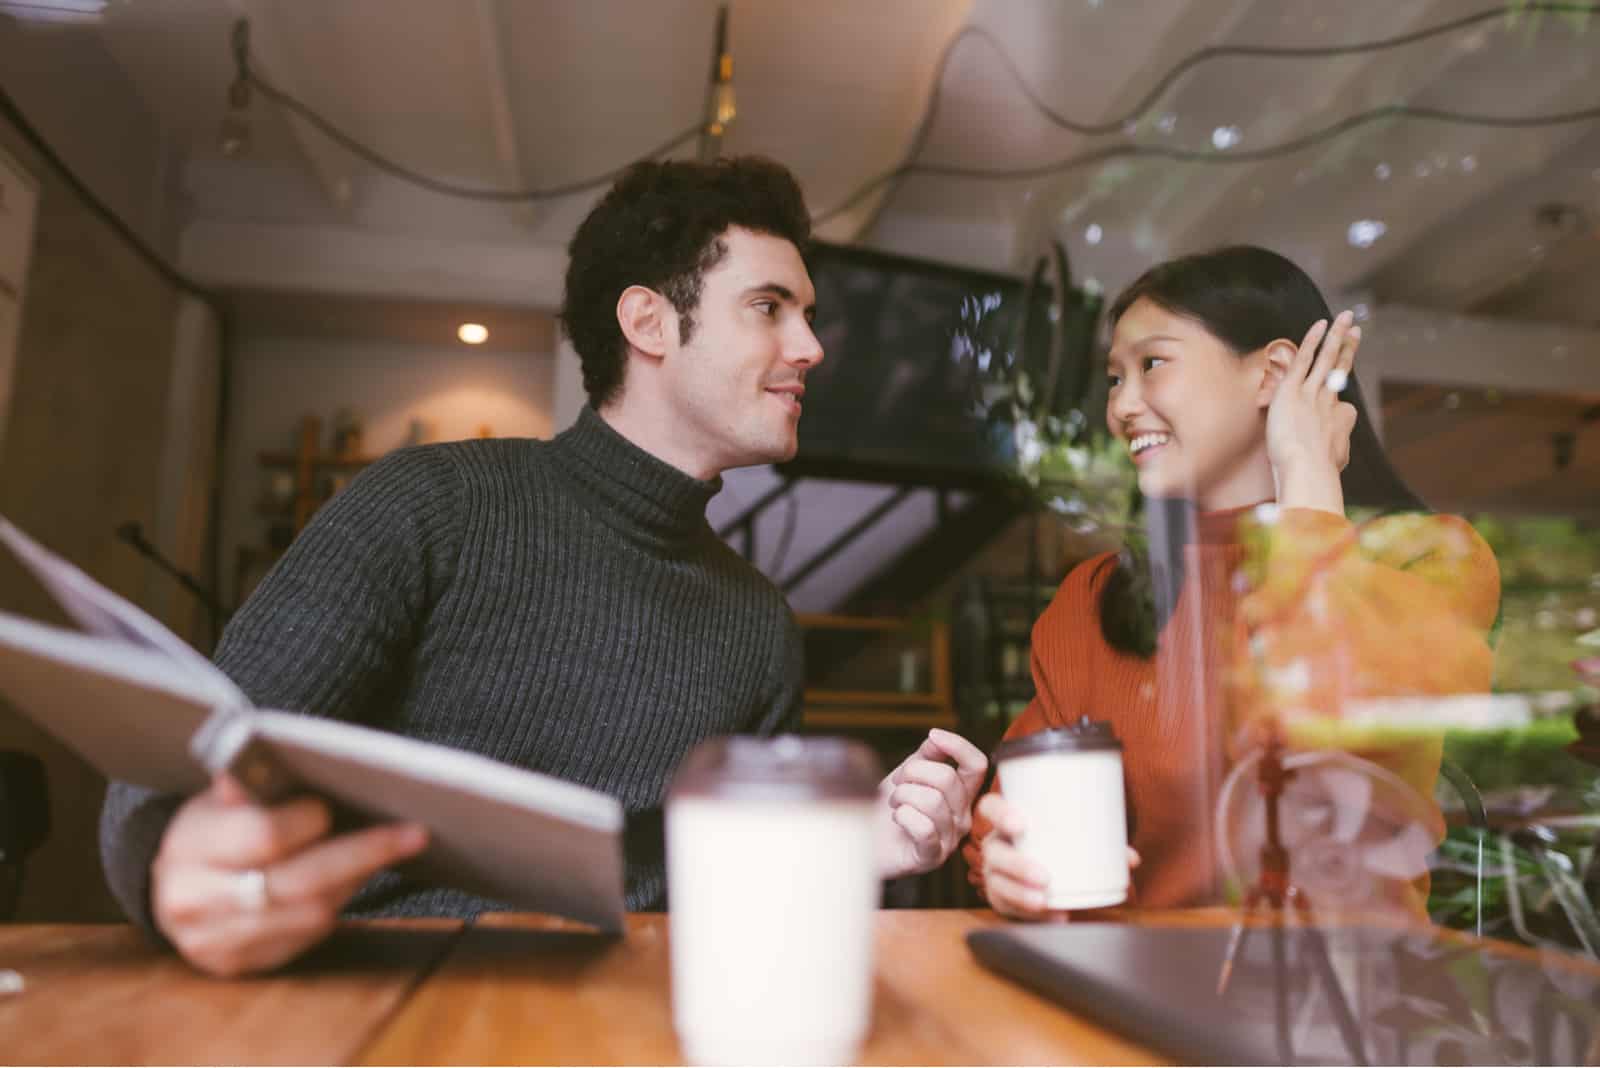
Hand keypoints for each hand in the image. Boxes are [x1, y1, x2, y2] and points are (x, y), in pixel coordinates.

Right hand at [151, 774, 427, 977]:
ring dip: (357, 878)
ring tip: (391, 848)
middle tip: (414, 832)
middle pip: (300, 882)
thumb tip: (269, 753)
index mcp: (189, 849)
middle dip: (364, 853)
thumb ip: (246, 783)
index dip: (308, 820)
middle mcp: (197, 902)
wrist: (174, 889)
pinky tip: (357, 877)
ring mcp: (218, 942)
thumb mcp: (218, 799)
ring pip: (311, 913)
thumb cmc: (211, 831)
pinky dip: (339, 904)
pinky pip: (307, 938)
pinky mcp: (241, 965)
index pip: (264, 835)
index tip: (334, 805)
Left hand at [876, 729, 987, 879]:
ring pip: (933, 801)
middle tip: (897, 783)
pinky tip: (897, 818)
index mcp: (960, 794)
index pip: (977, 765)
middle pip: (948, 779)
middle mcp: (962, 816)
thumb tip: (937, 736)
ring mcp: (949, 839)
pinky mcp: (931, 857)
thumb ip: (927, 755)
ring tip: (895, 803)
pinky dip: (904, 816)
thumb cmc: (890, 807)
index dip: (959, 746)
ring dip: (903, 795)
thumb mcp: (909, 774)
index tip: (933, 735)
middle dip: (913, 772)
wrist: (865, 839)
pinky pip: (924, 828)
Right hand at [975, 793, 1139, 920]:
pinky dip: (1032, 916)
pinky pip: (1008, 908)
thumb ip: (1104, 846)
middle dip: (1017, 865)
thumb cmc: (1059, 845)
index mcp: (1008, 822)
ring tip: (1045, 901)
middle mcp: (996, 846)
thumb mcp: (1076, 839)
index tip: (1021, 824)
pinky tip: (1055, 917)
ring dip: (1020, 894)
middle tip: (1045, 877)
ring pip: (997, 883)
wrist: (1044, 871)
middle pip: (995, 852)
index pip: (990, 807)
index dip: (1000, 813)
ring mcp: (994, 874)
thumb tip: (1132, 859)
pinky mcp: (1000, 899)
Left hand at [1265, 309, 1359, 514]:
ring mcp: (1314, 394)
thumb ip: (1326, 470)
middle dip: (1348, 347)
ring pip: (1328, 358)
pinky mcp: (1296, 389)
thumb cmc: (1313, 479)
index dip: (1337, 395)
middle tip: (1356, 328)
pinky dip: (1314, 341)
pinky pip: (1306, 359)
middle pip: (1341, 369)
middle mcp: (1330, 403)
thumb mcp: (1322, 478)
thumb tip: (1329, 477)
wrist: (1307, 471)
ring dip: (1338, 336)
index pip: (1339, 401)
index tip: (1339, 392)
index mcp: (1337, 422)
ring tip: (1346, 317)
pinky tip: (1321, 324)